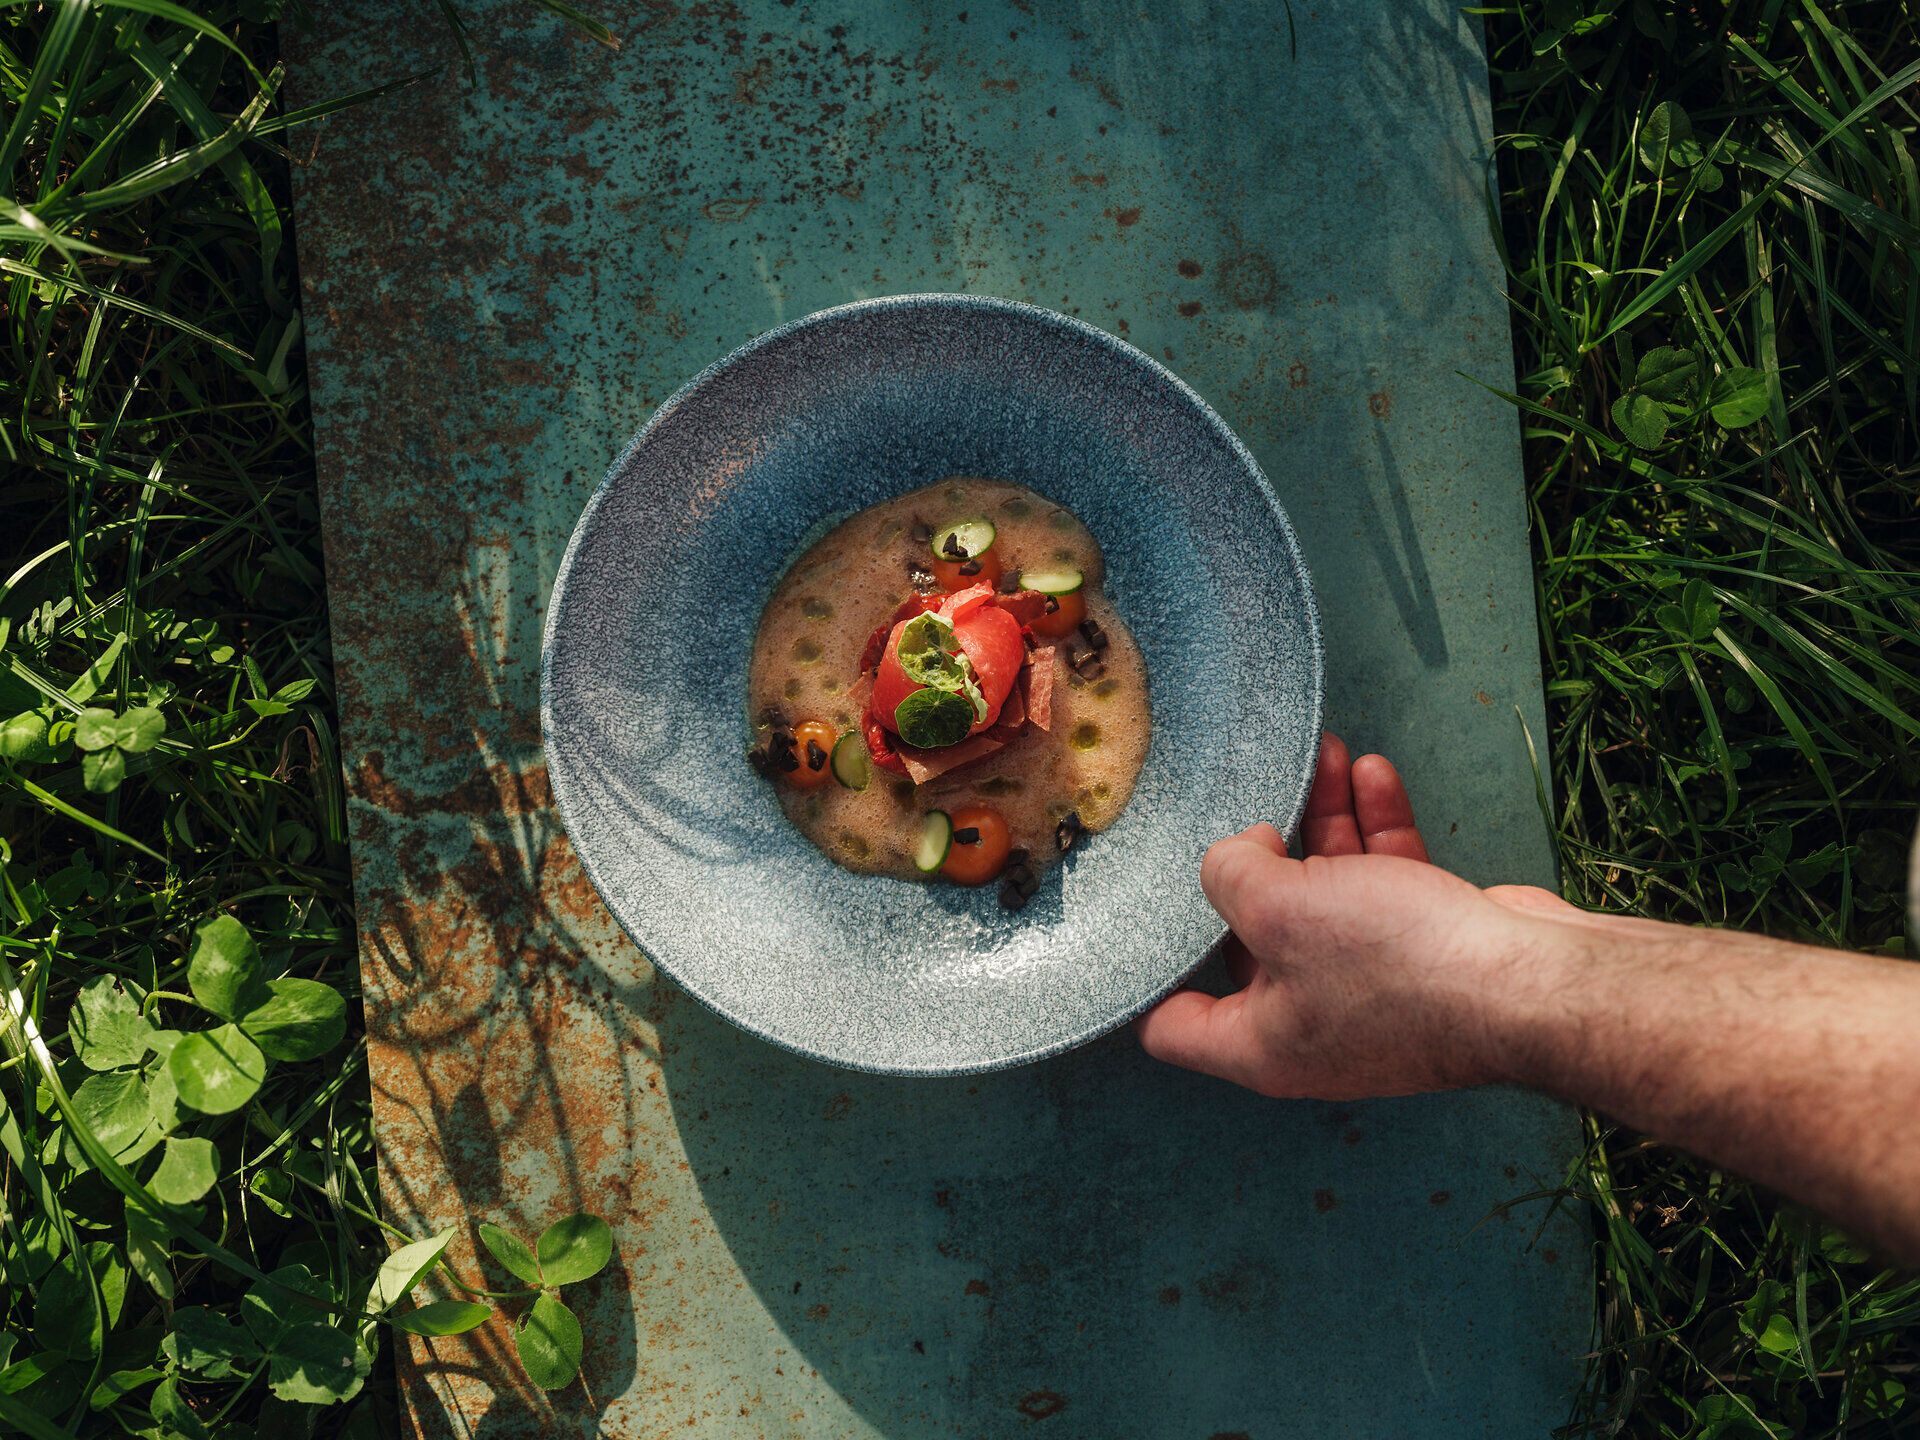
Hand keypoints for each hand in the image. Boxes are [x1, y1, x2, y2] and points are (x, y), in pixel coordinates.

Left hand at [1137, 732, 1570, 1098]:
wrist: (1537, 987)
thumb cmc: (1399, 968)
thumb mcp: (1279, 909)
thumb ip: (1230, 875)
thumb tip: (1234, 856)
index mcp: (1260, 1045)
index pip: (1172, 1026)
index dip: (1147, 973)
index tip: (1143, 907)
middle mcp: (1310, 1026)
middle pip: (1251, 940)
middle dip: (1252, 864)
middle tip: (1251, 802)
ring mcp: (1371, 991)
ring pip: (1328, 896)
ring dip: (1323, 822)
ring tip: (1321, 756)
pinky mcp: (1425, 952)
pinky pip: (1384, 885)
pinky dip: (1376, 830)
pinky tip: (1371, 772)